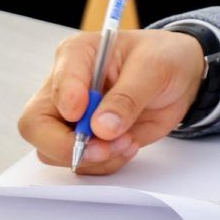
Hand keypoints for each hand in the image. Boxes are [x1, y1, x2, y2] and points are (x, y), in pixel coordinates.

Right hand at [17, 28, 205, 174]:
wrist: (183, 76)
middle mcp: (66, 88)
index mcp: (76, 55)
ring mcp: (73, 118)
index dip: (65, 102)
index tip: (82, 113)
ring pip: (55, 152)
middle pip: (37, 127)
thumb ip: (128, 96)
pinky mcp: (88, 140)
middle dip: (68, 146)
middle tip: (105, 148)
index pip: (54, 83)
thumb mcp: (154, 67)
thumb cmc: (165, 58)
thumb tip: (101, 128)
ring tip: (129, 141)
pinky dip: (106, 163)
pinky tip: (129, 144)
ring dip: (94, 157)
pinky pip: (83, 164)